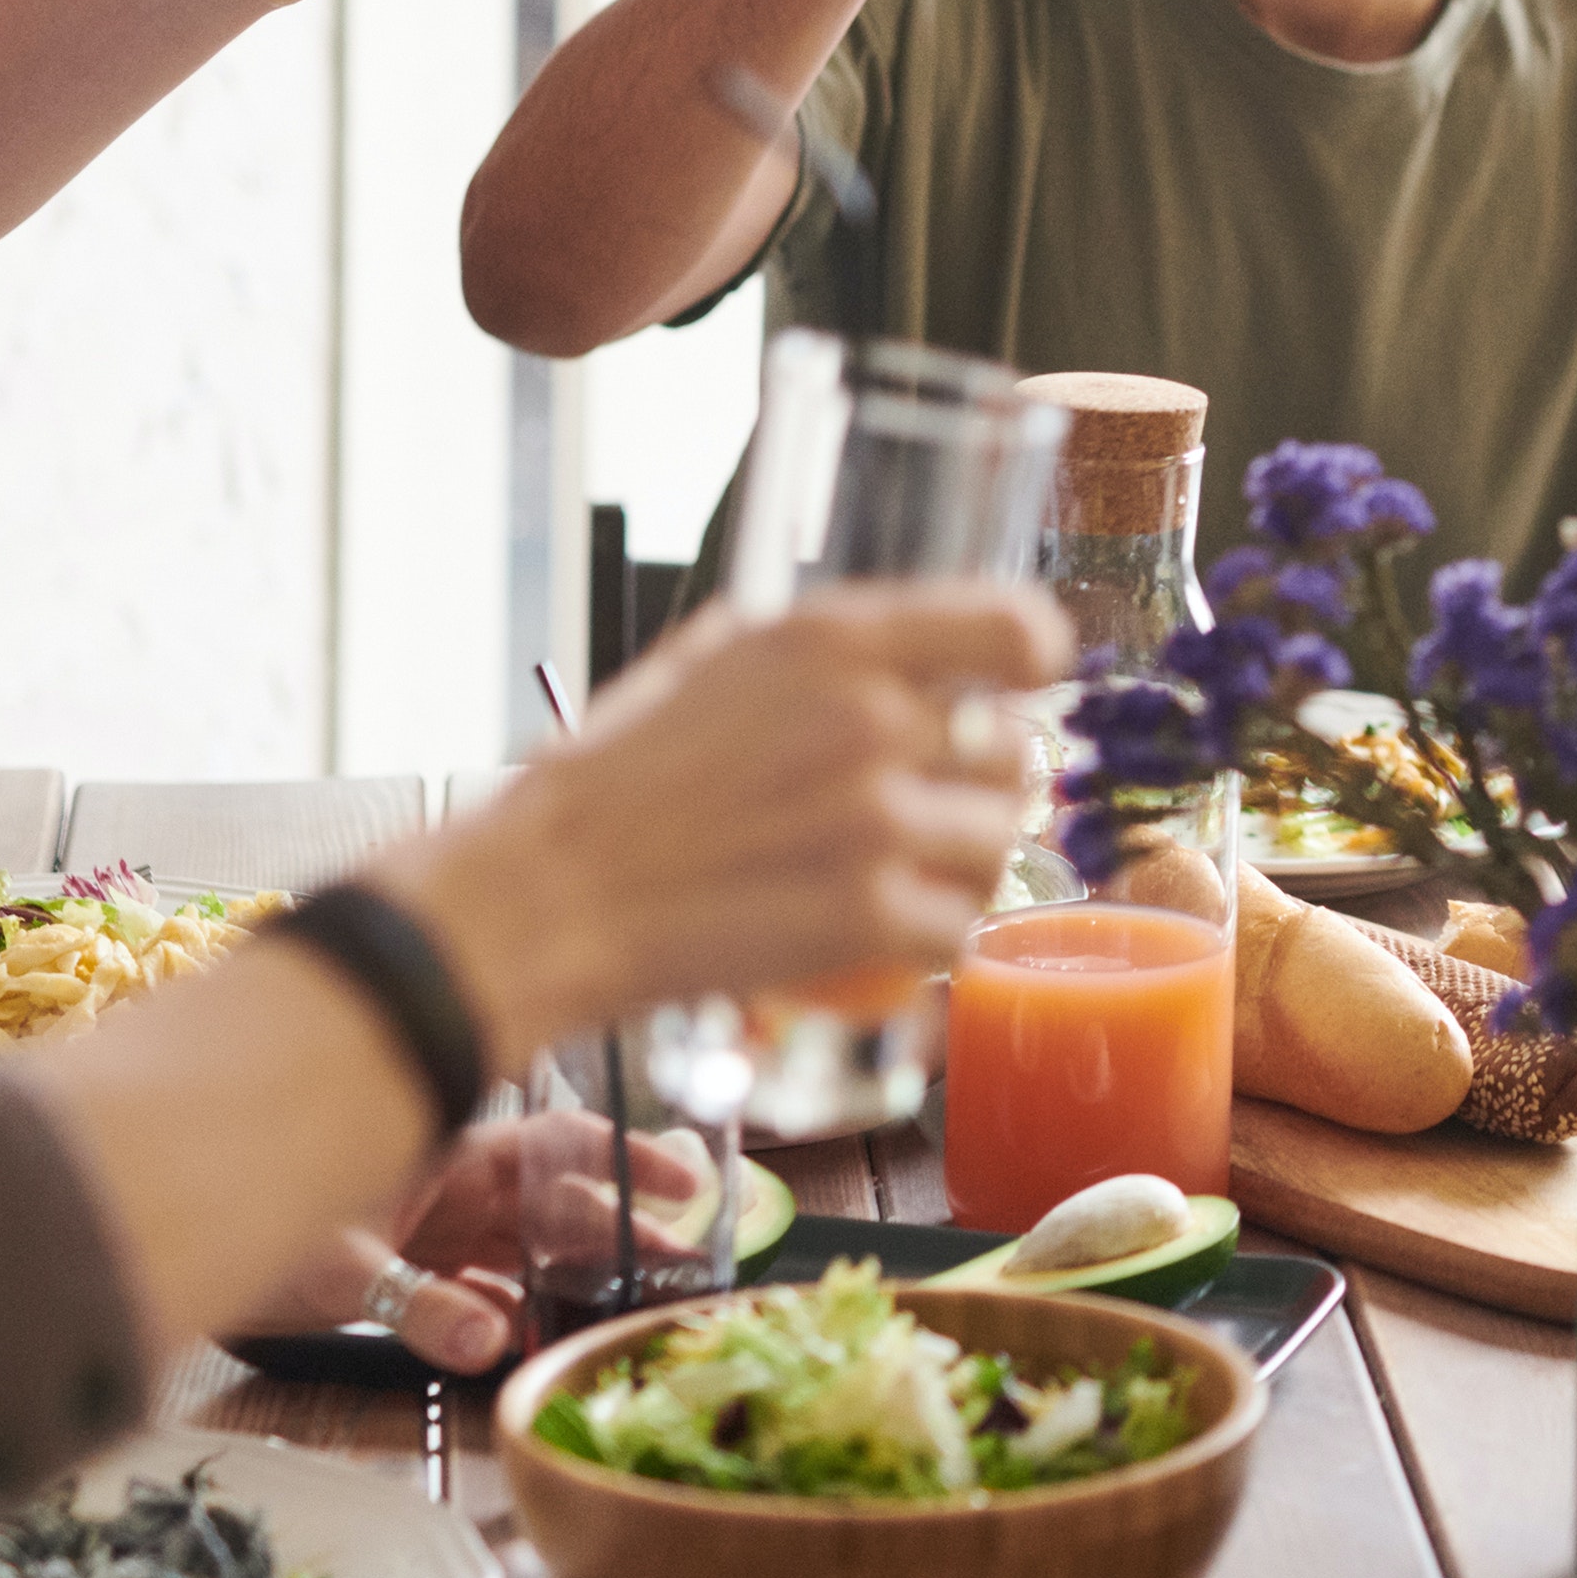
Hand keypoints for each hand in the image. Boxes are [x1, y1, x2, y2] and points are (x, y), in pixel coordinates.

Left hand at [260, 1109, 723, 1370]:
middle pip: (555, 1201)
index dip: (624, 1162)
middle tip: (679, 1263)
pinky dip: (510, 1308)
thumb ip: (419, 1305)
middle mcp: (449, 1183)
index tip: (683, 1185)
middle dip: (618, 1229)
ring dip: (571, 1274)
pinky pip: (479, 1284)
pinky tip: (530, 1339)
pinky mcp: (408, 1267)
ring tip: (624, 1304)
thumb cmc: (252, 1223)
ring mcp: (431, 1226)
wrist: (174, 1234)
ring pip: (523, 1246)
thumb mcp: (339, 1269)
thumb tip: (492, 1343)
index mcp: (446, 1151)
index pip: (558, 1145)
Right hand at [393, 580, 1065, 1054]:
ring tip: (891, 886)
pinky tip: (870, 943)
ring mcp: (875, 820)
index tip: (1014, 695)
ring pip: (996, 849)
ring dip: (958, 876)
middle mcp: (870, 717)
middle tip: (924, 822)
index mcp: (834, 640)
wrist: (544, 897)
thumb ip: (824, 651)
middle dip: (980, 794)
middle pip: (1014, 756)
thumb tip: (912, 646)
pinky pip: (957, 933)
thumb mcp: (712, 660)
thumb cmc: (612, 783)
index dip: (1032, 668)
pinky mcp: (868, 915)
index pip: (1018, 628)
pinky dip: (926, 949)